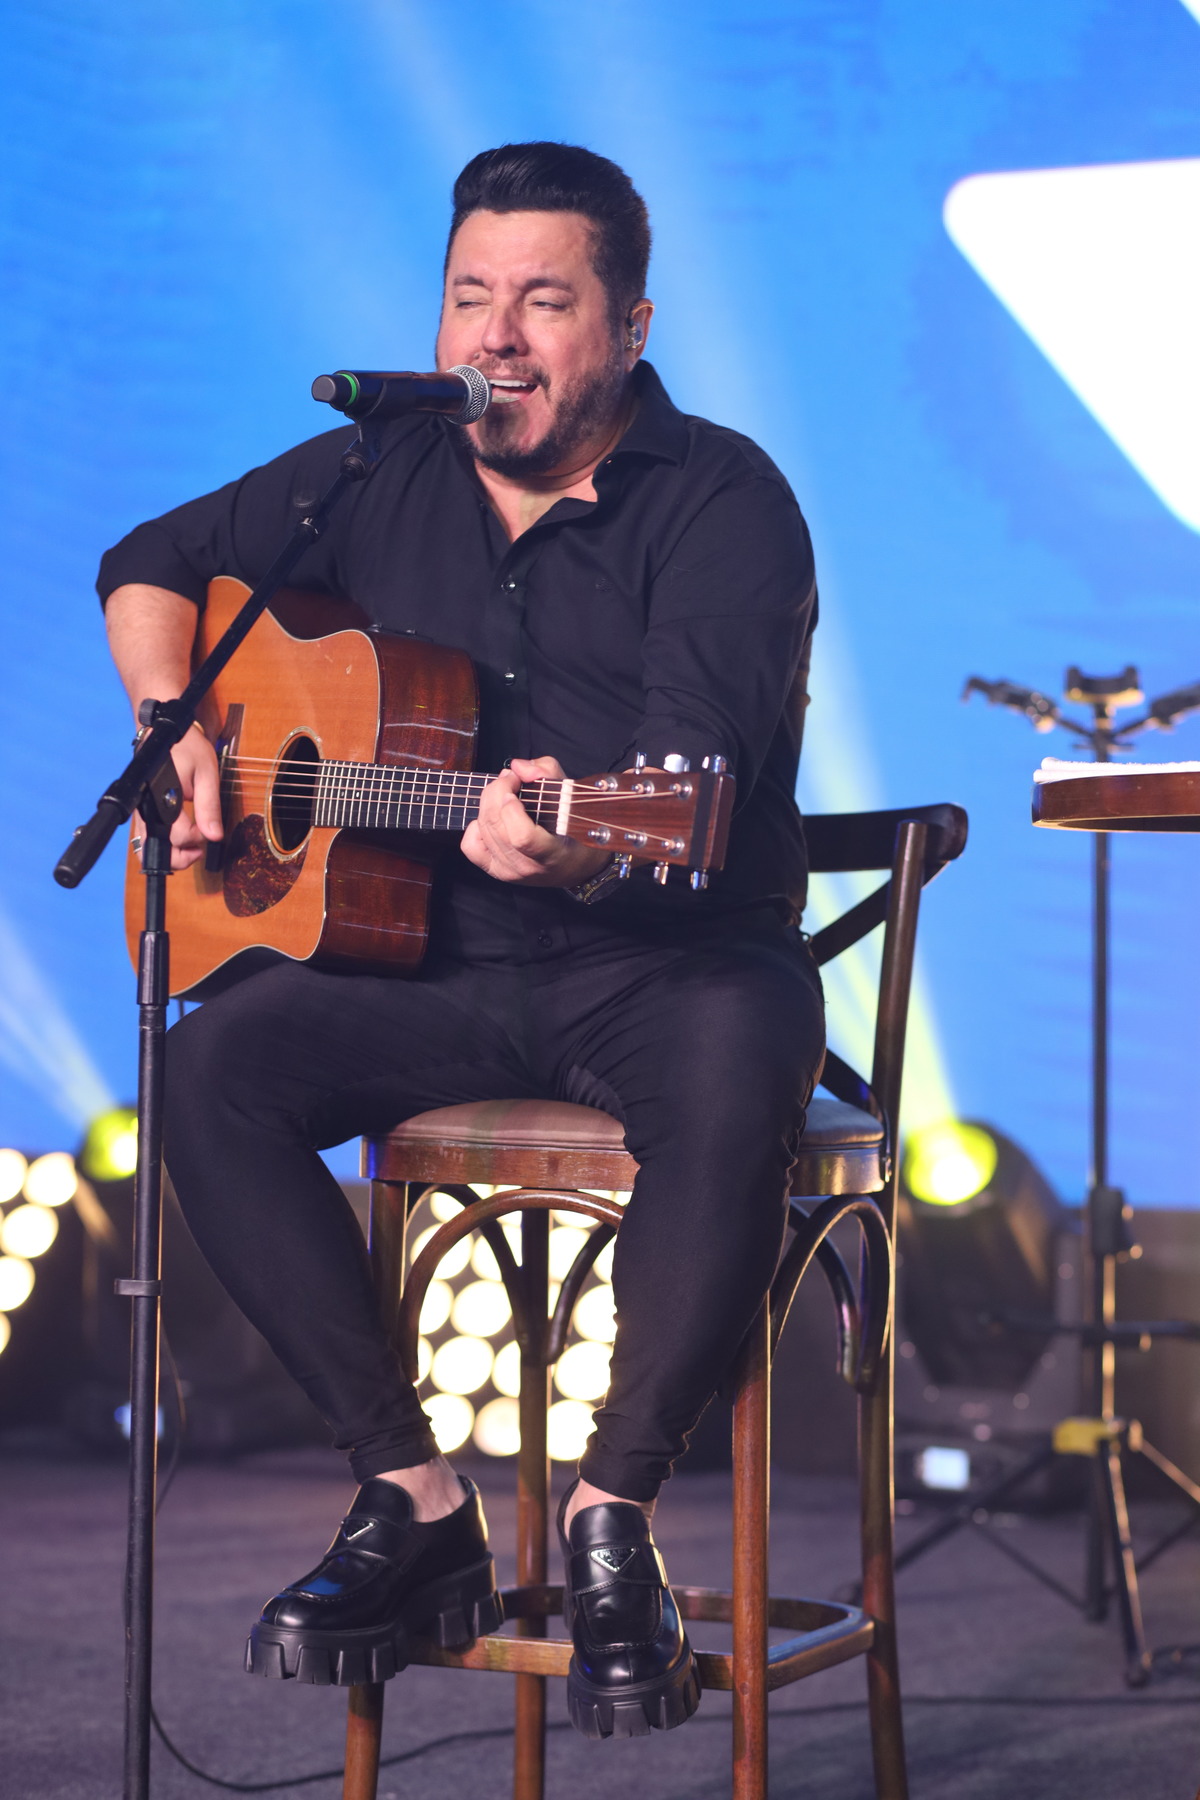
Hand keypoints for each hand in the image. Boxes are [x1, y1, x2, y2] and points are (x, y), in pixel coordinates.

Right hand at [134, 726, 222, 870]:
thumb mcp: (207, 774)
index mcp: (161, 798)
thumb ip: (209, 807)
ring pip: (147, 848)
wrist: (167, 733)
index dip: (198, 839)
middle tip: (200, 849)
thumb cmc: (188, 749)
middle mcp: (145, 809)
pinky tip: (180, 841)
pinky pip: (147, 839)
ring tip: (192, 847)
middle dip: (181, 857)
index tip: (209, 829)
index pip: (178, 836)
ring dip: (171, 855)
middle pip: (155, 850)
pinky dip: (163, 847)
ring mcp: (140, 813)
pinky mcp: (141, 814)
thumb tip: (214, 836)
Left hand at [460, 756, 612, 887]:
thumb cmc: (576, 830)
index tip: (519, 785)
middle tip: (510, 778)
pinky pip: (471, 845)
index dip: (512, 808)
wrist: (574, 865)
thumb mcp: (571, 795)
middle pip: (496, 824)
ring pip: (483, 828)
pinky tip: (493, 818)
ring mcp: (509, 871)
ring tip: (504, 792)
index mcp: (552, 853)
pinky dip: (476, 826)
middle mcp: (527, 866)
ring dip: (488, 801)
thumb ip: (547, 772)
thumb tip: (517, 767)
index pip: (522, 837)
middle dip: (497, 790)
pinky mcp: (495, 871)